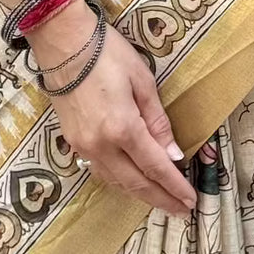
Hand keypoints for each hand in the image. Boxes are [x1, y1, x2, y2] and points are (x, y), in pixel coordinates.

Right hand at [28, 0, 194, 217]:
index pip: (155, 166)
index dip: (174, 186)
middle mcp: (101, 145)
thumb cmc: (107, 53)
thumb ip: (157, 121)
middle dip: (160, 198)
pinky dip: (119, 180)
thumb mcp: (142, 80)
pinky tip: (130, 180)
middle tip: (181, 210)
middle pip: (135, 182)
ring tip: (161, 198)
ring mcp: (83, 146)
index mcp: (122, 128)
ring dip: (140, 192)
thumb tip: (173, 153)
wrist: (63, 43)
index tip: (190, 200)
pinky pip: (100, 170)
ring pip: (116, 180)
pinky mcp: (72, 141)